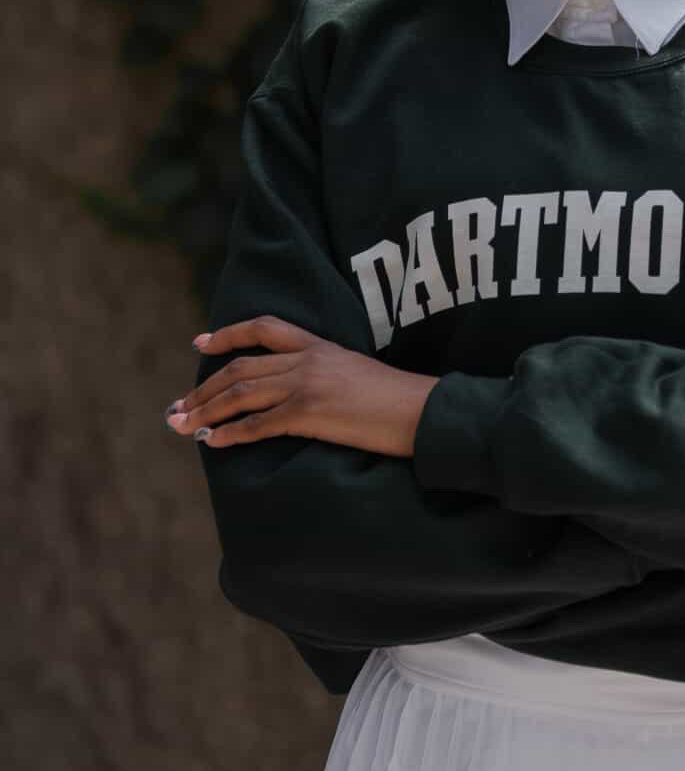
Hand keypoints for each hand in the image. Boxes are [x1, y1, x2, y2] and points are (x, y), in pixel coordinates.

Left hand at [164, 316, 438, 456]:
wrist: (422, 410)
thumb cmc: (400, 400)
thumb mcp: (358, 373)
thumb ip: (327, 374)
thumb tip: (304, 394)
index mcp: (320, 345)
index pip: (265, 328)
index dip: (228, 335)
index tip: (201, 343)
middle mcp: (307, 359)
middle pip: (240, 368)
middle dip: (203, 389)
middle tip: (177, 407)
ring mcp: (306, 384)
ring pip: (240, 394)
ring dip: (206, 411)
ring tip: (182, 426)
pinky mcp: (309, 413)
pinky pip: (257, 424)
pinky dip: (230, 434)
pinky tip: (213, 442)